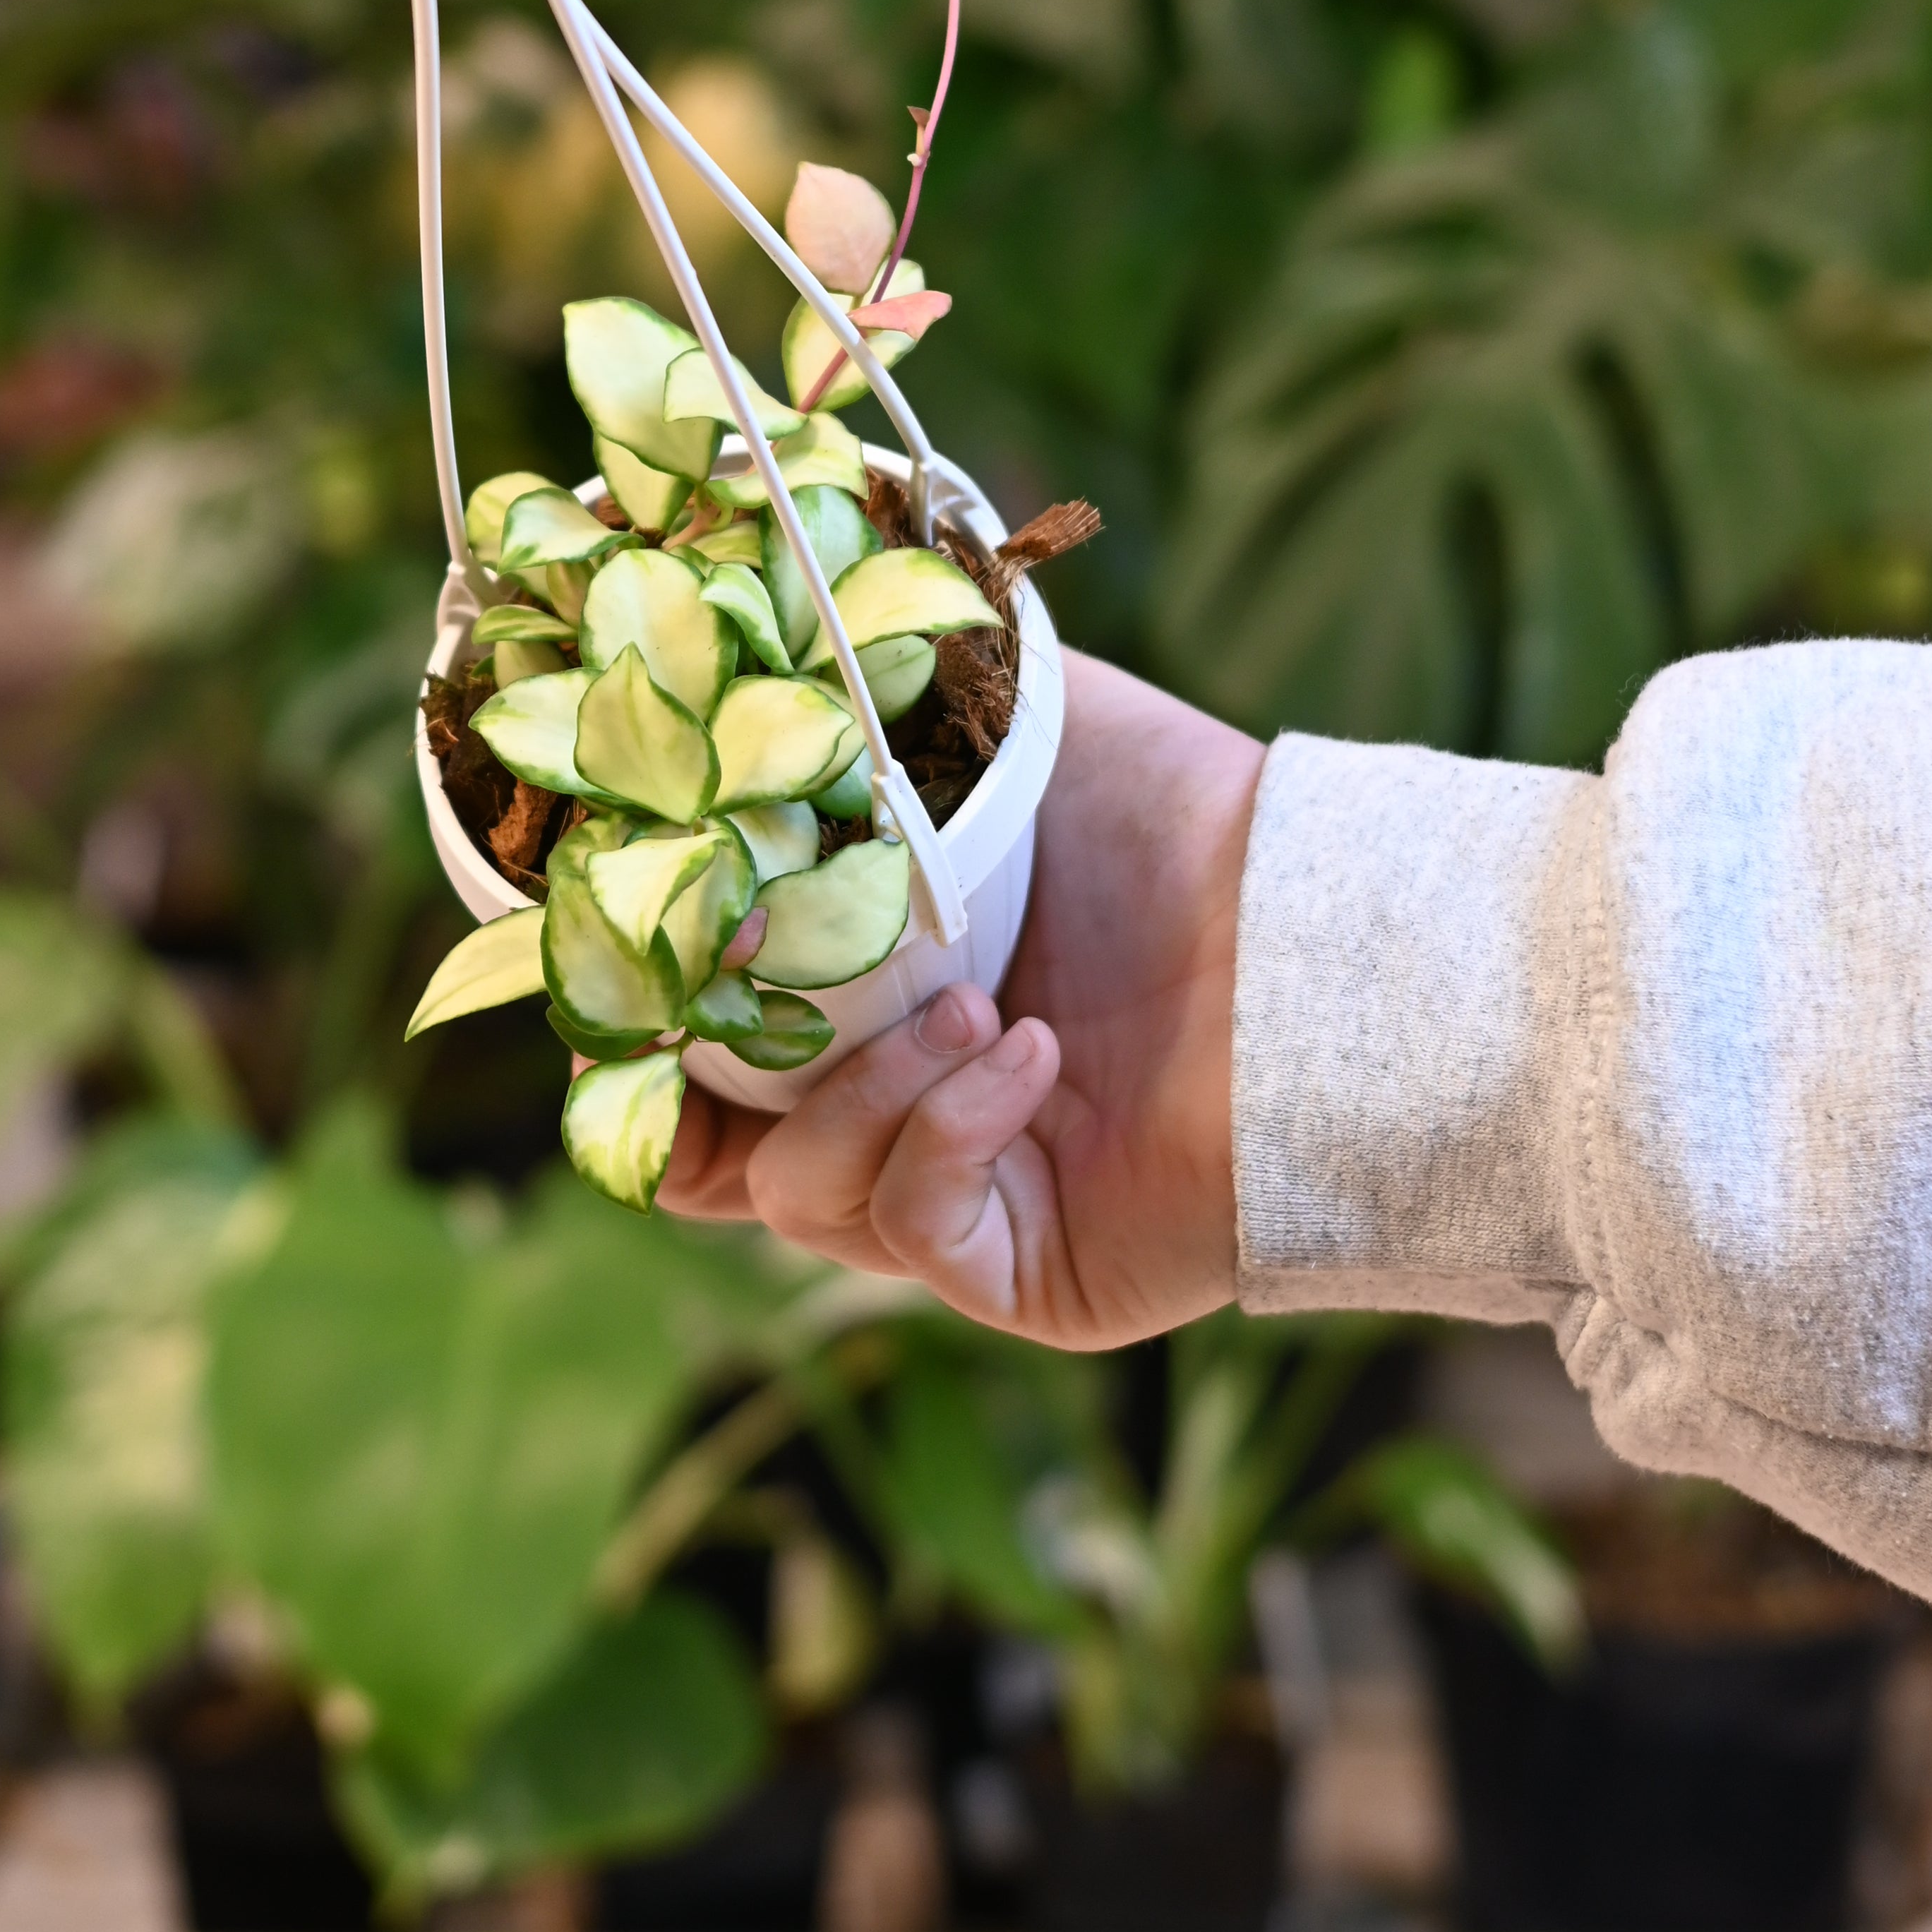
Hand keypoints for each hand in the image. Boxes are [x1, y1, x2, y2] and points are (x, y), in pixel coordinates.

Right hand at [657, 650, 1259, 1348]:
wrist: (1319, 932)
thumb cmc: (1175, 822)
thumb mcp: (1003, 724)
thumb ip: (874, 698)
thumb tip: (743, 661)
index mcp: (854, 995)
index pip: (681, 1042)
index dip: (628, 1006)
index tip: (611, 941)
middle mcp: (883, 1108)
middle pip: (697, 1150)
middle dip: (691, 1070)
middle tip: (731, 976)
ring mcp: (947, 1200)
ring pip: (792, 1192)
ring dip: (857, 1088)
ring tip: (970, 1004)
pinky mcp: (1015, 1270)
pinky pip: (908, 1229)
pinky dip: (947, 1134)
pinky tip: (1029, 1056)